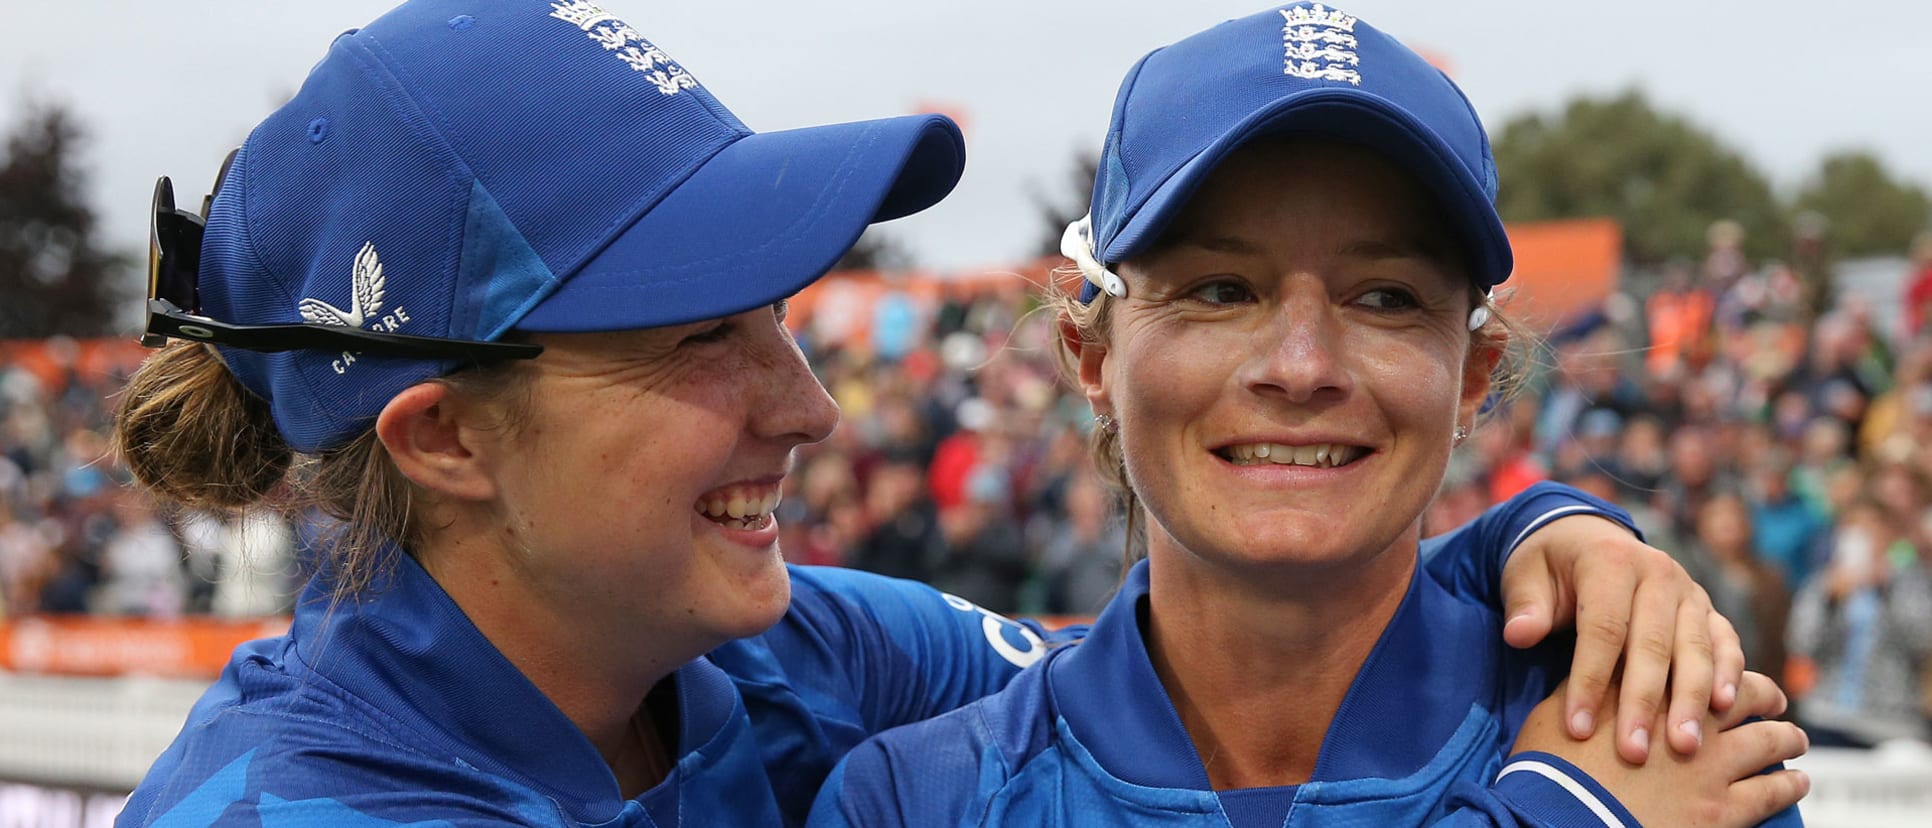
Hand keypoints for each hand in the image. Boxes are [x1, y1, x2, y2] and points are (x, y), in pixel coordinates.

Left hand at [1502, 514, 1744, 762]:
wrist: (1584, 536)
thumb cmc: (1549, 566)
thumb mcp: (1524, 575)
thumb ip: (1525, 606)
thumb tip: (1519, 635)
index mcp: (1610, 561)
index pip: (1603, 628)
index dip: (1590, 680)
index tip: (1578, 728)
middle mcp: (1657, 572)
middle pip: (1653, 644)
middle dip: (1643, 702)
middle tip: (1634, 753)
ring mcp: (1688, 590)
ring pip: (1695, 648)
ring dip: (1691, 700)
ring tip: (1684, 746)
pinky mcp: (1707, 608)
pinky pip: (1725, 641)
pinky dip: (1728, 673)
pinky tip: (1726, 708)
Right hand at [1512, 672, 1808, 827]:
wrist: (1566, 817)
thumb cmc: (1550, 769)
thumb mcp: (1553, 715)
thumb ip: (1581, 688)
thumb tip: (1592, 669)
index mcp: (1648, 692)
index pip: (1690, 664)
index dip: (1713, 663)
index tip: (1724, 668)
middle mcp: (1687, 721)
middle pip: (1741, 696)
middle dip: (1763, 695)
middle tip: (1774, 698)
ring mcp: (1710, 766)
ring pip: (1768, 743)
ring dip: (1787, 738)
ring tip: (1796, 739)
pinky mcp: (1722, 809)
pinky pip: (1771, 792)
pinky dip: (1789, 785)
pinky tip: (1799, 782)